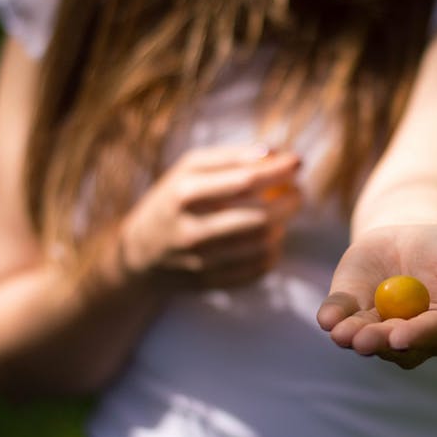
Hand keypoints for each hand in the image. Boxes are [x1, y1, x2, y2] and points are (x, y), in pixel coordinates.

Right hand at [116, 145, 300, 290]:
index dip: (278, 171)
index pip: (245, 180)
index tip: (297, 162)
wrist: (139, 255)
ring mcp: (202, 261)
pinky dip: (273, 252)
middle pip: (259, 218)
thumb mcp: (186, 170)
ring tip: (283, 214)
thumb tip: (273, 153)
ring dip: (283, 227)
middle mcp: (192, 230)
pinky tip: (271, 238)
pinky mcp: (212, 283)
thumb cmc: (171, 202)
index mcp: (184, 194)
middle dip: (290, 203)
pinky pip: (258, 269)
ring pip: (262, 245)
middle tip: (297, 193)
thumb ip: (229, 157)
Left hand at [317, 222, 436, 368]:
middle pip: (395, 346)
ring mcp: (378, 327)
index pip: (434, 336)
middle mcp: (411, 338)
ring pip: (366, 336)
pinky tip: (328, 320)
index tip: (400, 337)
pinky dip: (333, 316)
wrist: (414, 231)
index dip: (416, 337)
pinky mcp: (351, 310)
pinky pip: (339, 316)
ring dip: (353, 336)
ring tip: (343, 334)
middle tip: (364, 340)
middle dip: (379, 341)